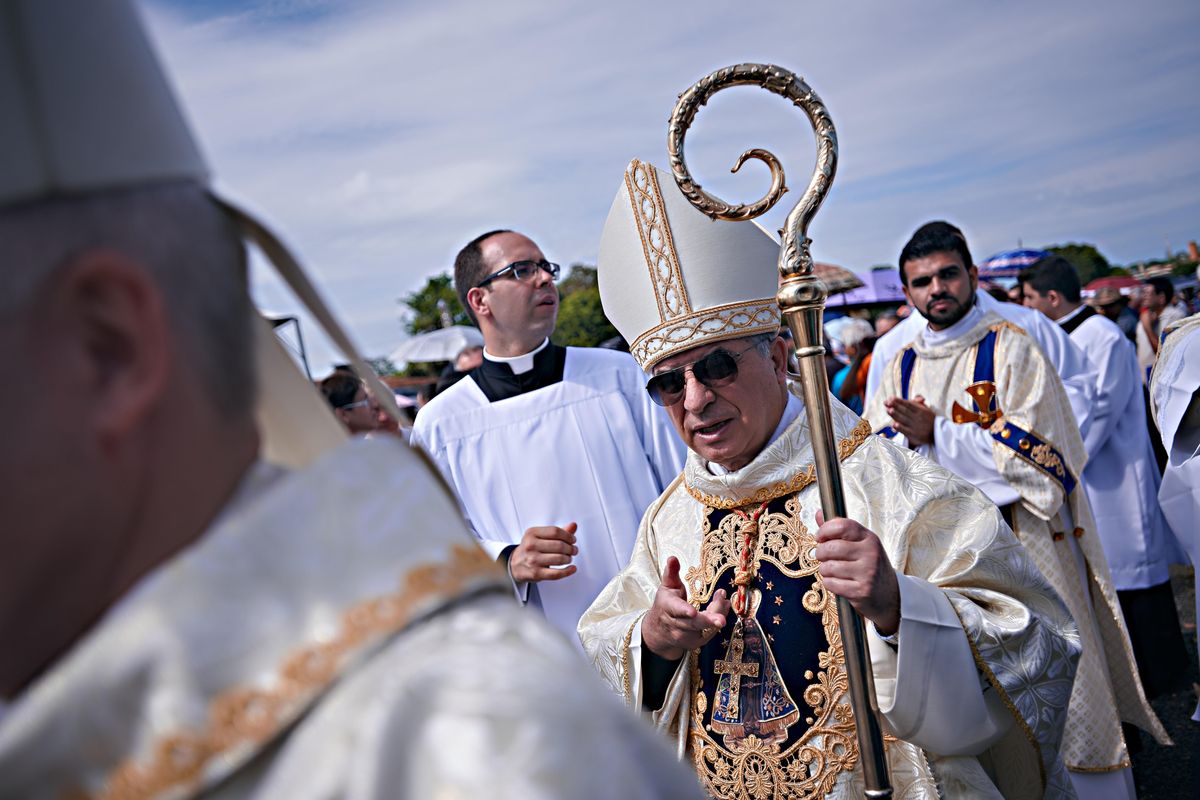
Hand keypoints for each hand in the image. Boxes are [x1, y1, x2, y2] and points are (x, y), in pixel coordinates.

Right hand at [508, 523, 578, 582]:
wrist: (515, 564)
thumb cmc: (530, 549)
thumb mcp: (540, 536)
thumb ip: (557, 532)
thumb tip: (573, 525)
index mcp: (532, 533)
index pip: (555, 531)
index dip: (568, 536)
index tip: (573, 539)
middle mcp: (531, 546)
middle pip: (559, 545)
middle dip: (570, 548)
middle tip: (573, 550)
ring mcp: (533, 560)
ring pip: (559, 559)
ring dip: (569, 558)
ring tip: (569, 558)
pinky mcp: (536, 573)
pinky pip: (556, 573)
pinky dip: (567, 571)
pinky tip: (572, 568)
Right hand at [642, 557, 729, 660]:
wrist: (659, 631)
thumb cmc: (666, 604)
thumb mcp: (667, 587)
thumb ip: (671, 573)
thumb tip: (672, 557)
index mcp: (668, 608)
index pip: (676, 609)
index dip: (684, 611)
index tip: (692, 612)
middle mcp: (675, 625)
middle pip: (693, 623)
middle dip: (708, 620)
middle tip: (721, 620)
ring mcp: (685, 636)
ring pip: (704, 628)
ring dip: (718, 614)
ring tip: (725, 601)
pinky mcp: (694, 642)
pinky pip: (709, 633)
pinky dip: (718, 620)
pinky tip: (725, 608)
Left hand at [814, 511, 900, 635]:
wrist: (890, 595)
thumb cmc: (870, 566)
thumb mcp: (861, 545)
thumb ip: (839, 530)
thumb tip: (819, 513)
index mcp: (870, 538)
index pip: (842, 526)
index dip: (824, 530)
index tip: (820, 537)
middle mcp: (870, 554)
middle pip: (831, 547)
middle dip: (820, 553)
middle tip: (823, 557)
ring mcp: (867, 573)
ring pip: (828, 567)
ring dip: (824, 570)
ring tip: (832, 571)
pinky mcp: (861, 591)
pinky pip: (831, 583)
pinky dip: (829, 583)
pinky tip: (837, 583)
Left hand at [884, 395, 935, 445]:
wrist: (937, 434)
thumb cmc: (928, 419)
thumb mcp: (926, 409)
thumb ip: (919, 402)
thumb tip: (916, 397)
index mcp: (921, 410)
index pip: (908, 404)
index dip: (899, 401)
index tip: (890, 398)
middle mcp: (918, 418)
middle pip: (904, 411)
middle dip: (895, 406)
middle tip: (886, 402)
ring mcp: (915, 427)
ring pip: (904, 419)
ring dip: (896, 415)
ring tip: (889, 410)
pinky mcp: (913, 435)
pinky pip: (905, 431)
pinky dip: (900, 428)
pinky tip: (894, 424)